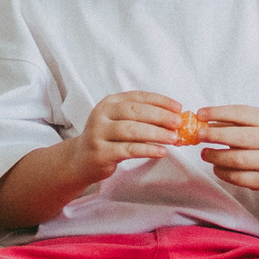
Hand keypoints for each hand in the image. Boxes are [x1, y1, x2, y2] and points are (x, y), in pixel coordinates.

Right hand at [73, 91, 187, 187]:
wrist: (80, 160)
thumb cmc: (107, 139)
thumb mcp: (120, 122)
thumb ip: (141, 117)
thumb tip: (174, 118)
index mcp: (109, 103)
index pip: (138, 97)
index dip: (160, 101)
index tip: (178, 107)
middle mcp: (102, 115)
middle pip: (135, 112)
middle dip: (161, 116)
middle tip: (178, 123)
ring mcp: (98, 133)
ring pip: (132, 130)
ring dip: (156, 133)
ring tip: (174, 138)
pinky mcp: (100, 153)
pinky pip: (128, 149)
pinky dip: (148, 150)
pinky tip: (161, 151)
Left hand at [195, 105, 258, 195]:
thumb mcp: (250, 124)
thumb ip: (227, 122)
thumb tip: (200, 122)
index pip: (240, 113)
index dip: (218, 113)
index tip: (200, 114)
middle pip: (241, 137)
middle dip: (216, 136)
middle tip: (199, 135)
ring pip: (238, 159)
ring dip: (216, 156)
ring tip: (204, 154)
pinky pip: (238, 178)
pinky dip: (222, 172)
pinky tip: (216, 167)